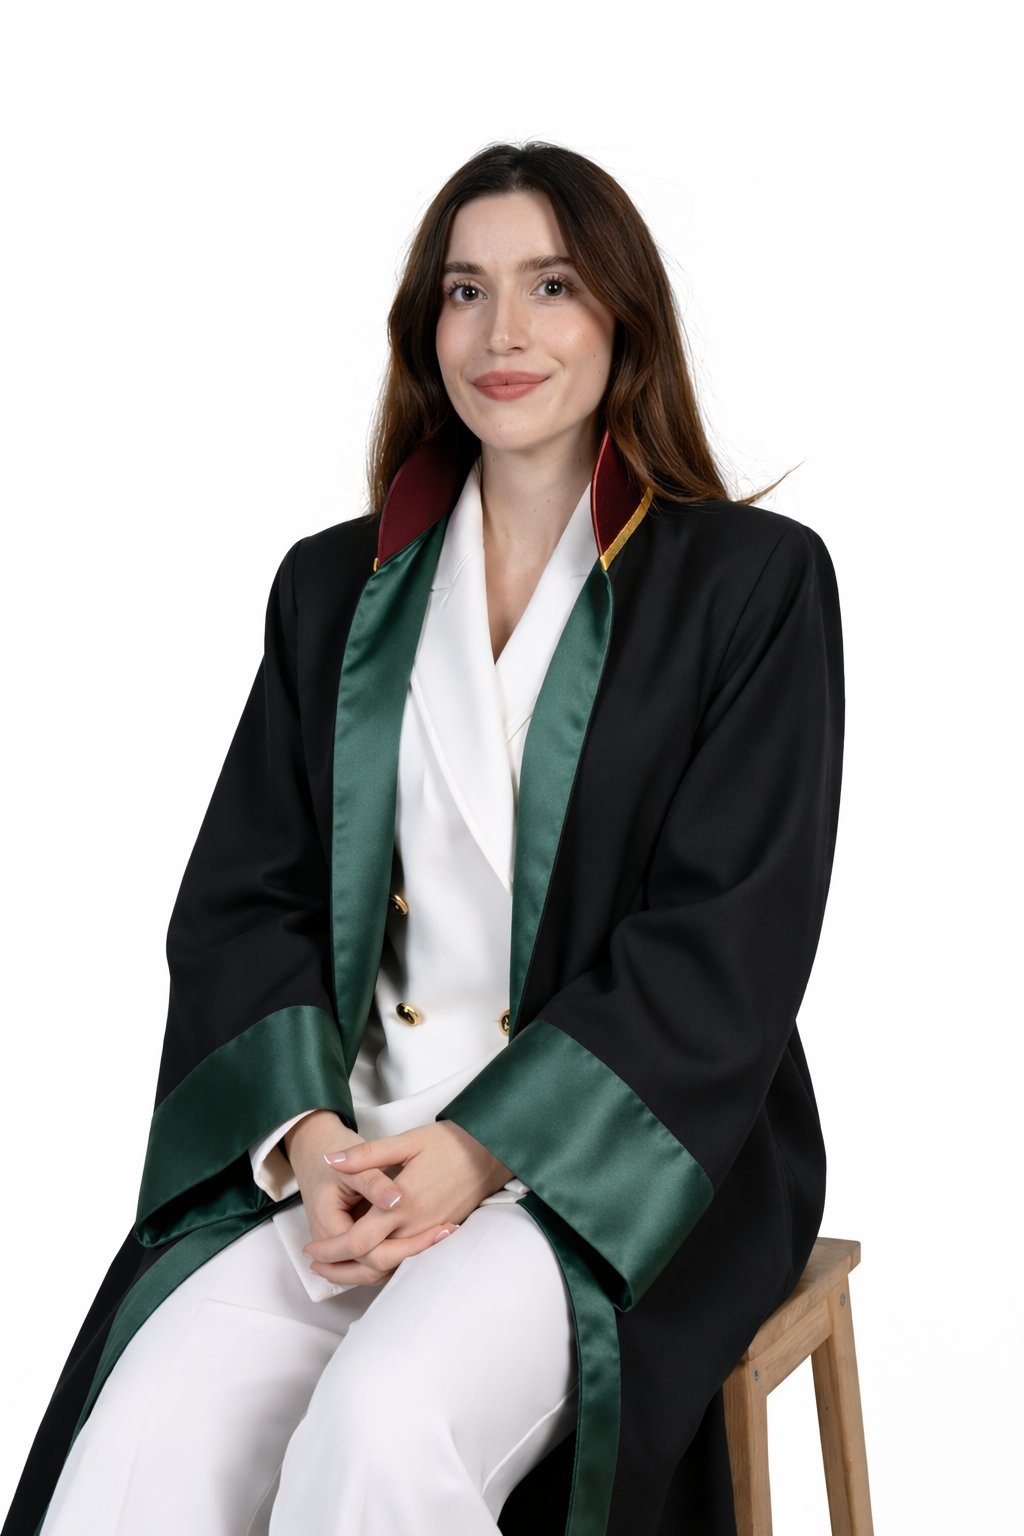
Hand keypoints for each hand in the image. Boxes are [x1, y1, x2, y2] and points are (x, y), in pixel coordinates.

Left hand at [302, 1121, 512, 1285]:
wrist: (491, 1151)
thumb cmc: (449, 1142)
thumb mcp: (406, 1141)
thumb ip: (366, 1155)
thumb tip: (330, 1161)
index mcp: (402, 1203)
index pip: (358, 1241)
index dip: (330, 1250)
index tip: (309, 1250)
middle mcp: (416, 1225)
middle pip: (371, 1263)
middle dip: (340, 1269)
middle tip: (315, 1266)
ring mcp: (430, 1233)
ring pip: (390, 1267)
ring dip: (360, 1272)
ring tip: (336, 1268)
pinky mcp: (440, 1234)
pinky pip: (408, 1261)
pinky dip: (384, 1266)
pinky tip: (370, 1258)